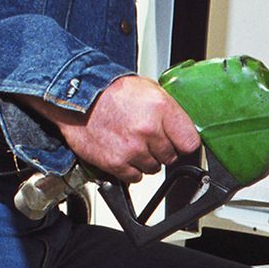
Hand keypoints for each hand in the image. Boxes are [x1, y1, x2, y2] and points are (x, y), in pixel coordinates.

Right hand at [28, 75, 200, 183]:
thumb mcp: (148, 90)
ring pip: (153, 168)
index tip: (179, 143)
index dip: (184, 143)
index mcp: (161, 109)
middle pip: (171, 157)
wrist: (78, 96)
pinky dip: (129, 169)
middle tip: (147, 138)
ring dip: (145, 160)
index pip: (190, 142)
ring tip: (131, 142)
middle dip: (162, 150)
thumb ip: (169, 112)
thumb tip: (183, 130)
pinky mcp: (116, 163)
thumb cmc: (111, 92)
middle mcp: (148, 130)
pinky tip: (122, 152)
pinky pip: (135, 177)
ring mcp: (132, 149)